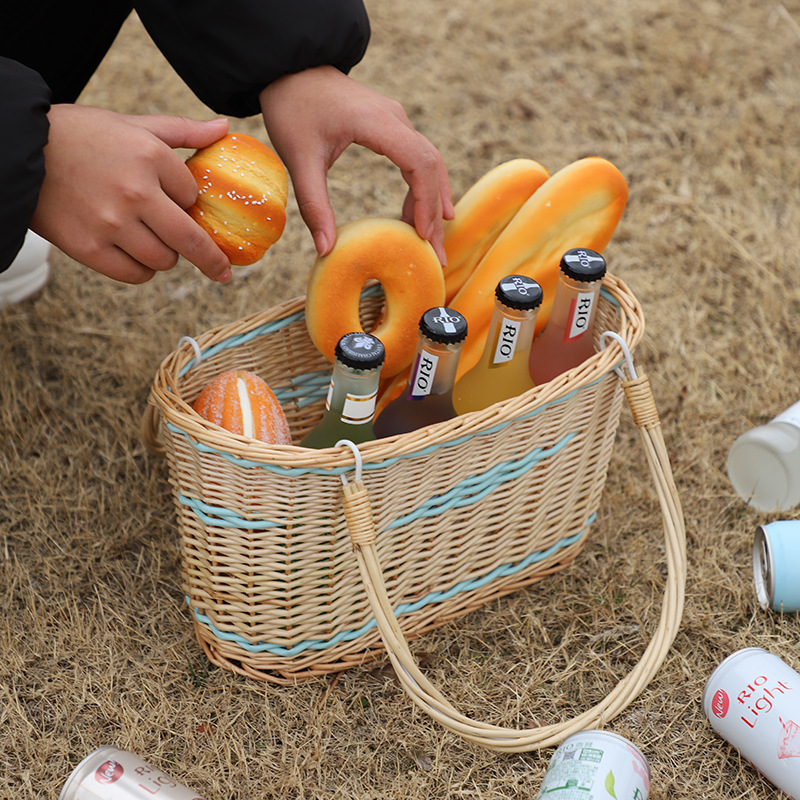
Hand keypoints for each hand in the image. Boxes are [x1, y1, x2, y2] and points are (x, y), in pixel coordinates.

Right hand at [31, 105, 232, 283]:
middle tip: (223, 272)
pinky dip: (142, 270)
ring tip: (154, 243)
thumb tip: (225, 127)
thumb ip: (182, 131)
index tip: (178, 201)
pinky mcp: (90, 248)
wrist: (18, 151)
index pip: (192, 196)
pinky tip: (136, 256)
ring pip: (164, 260)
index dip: (188, 201)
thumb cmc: (81, 136)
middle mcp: (135, 192)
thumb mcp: (132, 124)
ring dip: (167, 257)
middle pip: (190, 240)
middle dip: (212, 260)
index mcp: (149, 156)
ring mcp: (111, 223)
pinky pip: (136, 274)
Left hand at [259, 66, 453, 263]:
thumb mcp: (299, 159)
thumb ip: (313, 205)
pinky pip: (419, 159)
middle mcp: (396, 120)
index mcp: (378, 123)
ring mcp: (397, 121)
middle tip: (436, 255)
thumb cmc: (292, 108)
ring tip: (430, 241)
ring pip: (429, 164)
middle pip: (432, 168)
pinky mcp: (392, 127)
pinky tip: (418, 215)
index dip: (426, 203)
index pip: (420, 164)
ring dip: (433, 202)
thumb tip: (326, 250)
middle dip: (436, 213)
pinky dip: (422, 189)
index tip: (423, 238)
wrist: (290, 69)